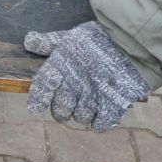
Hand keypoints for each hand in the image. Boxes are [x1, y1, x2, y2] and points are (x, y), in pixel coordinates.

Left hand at [24, 23, 150, 130]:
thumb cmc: (100, 38)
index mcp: (61, 67)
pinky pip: (100, 124)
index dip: (37, 100)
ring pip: (80, 118)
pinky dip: (100, 121)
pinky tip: (103, 111)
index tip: (35, 107)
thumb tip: (28, 42)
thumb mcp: (71, 36)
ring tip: (90, 102)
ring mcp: (93, 97)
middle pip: (60, 111)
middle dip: (62, 110)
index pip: (42, 88)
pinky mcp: (113, 106)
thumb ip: (49, 42)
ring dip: (83, 113)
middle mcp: (74, 85)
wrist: (134, 43)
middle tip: (70, 103)